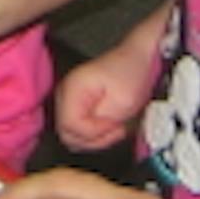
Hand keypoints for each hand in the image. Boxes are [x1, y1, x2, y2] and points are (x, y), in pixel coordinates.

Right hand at [55, 38, 154, 153]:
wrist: (136, 60)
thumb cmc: (130, 74)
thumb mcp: (123, 100)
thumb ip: (101, 121)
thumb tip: (86, 134)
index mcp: (72, 88)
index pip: (70, 125)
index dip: (94, 131)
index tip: (114, 124)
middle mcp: (63, 94)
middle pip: (67, 133)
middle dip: (95, 137)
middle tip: (116, 128)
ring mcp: (67, 101)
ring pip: (71, 136)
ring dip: (96, 138)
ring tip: (115, 125)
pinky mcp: (74, 107)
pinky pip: (78, 132)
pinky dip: (94, 135)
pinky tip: (109, 125)